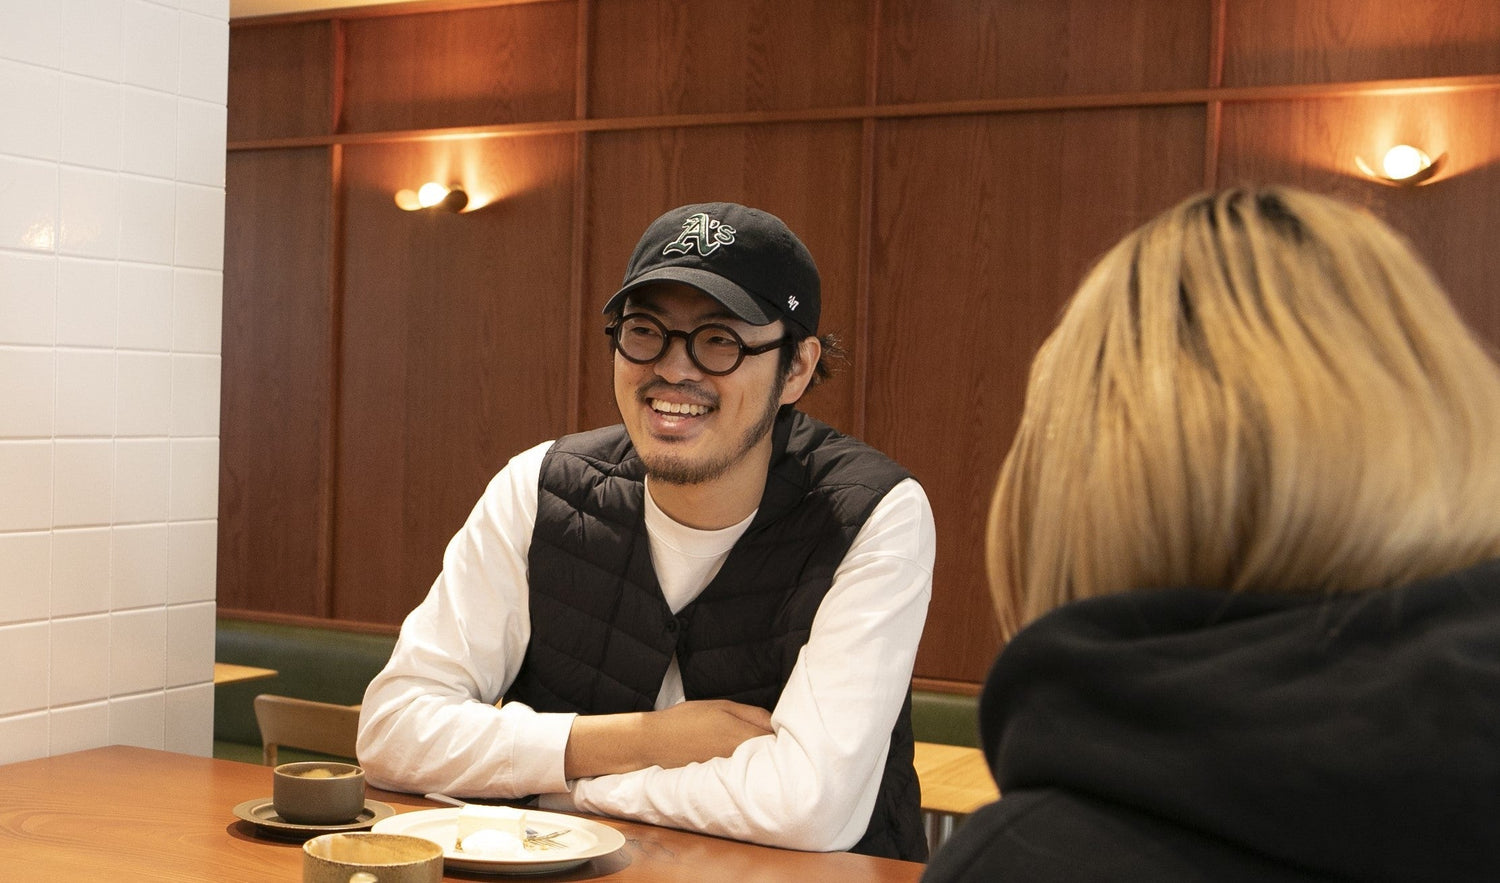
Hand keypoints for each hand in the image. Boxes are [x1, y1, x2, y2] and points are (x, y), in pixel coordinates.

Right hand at [564, 699, 772, 779]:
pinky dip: (743, 770)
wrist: (653, 743)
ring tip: (752, 750)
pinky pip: (740, 777)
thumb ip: (754, 714)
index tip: (784, 730)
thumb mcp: (722, 706)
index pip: (779, 741)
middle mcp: (740, 760)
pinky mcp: (719, 784)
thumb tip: (777, 723)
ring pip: (756, 769)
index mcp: (743, 737)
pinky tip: (737, 763)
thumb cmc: (686, 720)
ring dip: (759, 761)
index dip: (785, 735)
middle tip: (773, 739)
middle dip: (775, 750)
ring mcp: (729, 775)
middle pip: (771, 758)